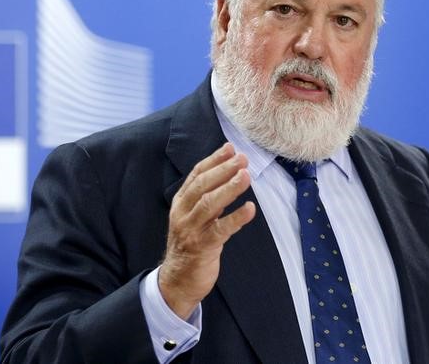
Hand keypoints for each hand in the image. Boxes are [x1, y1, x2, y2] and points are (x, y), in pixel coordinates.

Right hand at [158, 142, 255, 318]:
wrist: (178, 280)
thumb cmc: (191, 245)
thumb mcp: (193, 217)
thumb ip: (206, 198)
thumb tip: (228, 173)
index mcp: (180, 203)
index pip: (196, 175)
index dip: (213, 160)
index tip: (230, 148)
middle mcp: (183, 214)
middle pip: (202, 186)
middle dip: (223, 170)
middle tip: (242, 159)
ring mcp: (191, 230)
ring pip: (209, 204)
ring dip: (229, 188)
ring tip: (246, 176)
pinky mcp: (202, 247)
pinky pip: (221, 230)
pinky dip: (236, 218)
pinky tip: (250, 209)